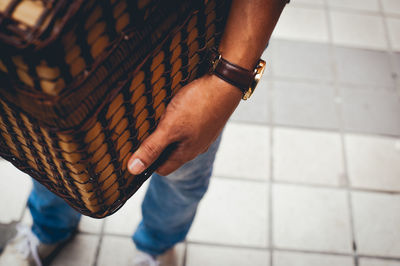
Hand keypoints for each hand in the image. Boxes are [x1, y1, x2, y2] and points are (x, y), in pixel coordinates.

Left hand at [127, 74, 241, 175]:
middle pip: (170, 154)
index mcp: (185, 153)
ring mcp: (203, 134)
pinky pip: (189, 127)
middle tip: (142, 132)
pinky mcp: (207, 120)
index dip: (147, 164)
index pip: (162, 169)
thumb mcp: (169, 127)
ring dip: (167, 133)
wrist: (226, 83)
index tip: (134, 153)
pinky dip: (179, 122)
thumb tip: (134, 169)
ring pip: (180, 140)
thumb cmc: (199, 104)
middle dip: (156, 147)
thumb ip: (152, 148)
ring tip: (157, 119)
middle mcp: (196, 147)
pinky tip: (175, 109)